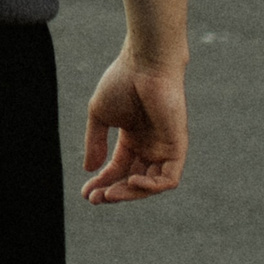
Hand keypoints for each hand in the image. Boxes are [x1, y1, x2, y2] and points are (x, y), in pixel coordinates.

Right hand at [81, 50, 186, 203]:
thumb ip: (95, 142)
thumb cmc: (121, 82)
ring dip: (130, 193)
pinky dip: (151, 186)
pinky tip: (132, 180)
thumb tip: (89, 169)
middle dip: (115, 192)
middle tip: (96, 198)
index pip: (118, 169)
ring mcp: (165, 148)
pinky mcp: (177, 147)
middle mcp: (150, 146)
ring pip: (151, 184)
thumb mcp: (99, 116)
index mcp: (133, 138)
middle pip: (134, 180)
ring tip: (110, 194)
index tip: (86, 194)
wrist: (144, 64)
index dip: (103, 183)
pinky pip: (169, 178)